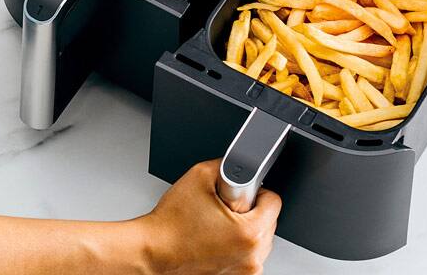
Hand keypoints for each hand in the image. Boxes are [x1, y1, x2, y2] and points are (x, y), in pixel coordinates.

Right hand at [139, 159, 280, 274]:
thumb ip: (228, 166)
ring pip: (260, 241)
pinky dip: (237, 248)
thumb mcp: (199, 176)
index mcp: (249, 233)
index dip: (256, 191)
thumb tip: (242, 164)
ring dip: (245, 231)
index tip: (242, 194)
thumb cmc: (169, 225)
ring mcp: (245, 272)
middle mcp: (252, 257)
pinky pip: (248, 257)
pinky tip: (216, 242)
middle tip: (223, 210)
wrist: (152, 253)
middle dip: (249, 212)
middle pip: (269, 222)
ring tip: (216, 227)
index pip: (274, 201)